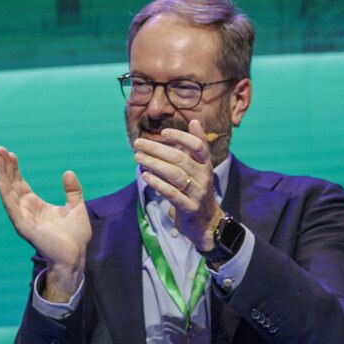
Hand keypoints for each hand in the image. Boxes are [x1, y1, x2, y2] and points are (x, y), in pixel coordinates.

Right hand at [0, 147, 92, 299]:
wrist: (75, 256)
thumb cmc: (74, 236)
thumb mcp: (76, 207)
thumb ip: (73, 191)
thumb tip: (68, 172)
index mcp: (35, 204)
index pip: (20, 183)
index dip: (15, 168)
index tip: (10, 153)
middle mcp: (25, 209)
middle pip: (11, 184)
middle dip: (5, 167)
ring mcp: (22, 217)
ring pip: (8, 193)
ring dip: (2, 176)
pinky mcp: (23, 226)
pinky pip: (11, 208)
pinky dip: (5, 194)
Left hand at [132, 119, 221, 248]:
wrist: (206, 222)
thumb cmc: (196, 189)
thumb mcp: (198, 168)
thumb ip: (195, 147)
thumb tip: (195, 121)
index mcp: (205, 165)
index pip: (198, 146)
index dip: (182, 137)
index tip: (163, 132)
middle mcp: (204, 177)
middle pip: (180, 158)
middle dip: (157, 149)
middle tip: (137, 143)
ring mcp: (198, 193)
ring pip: (174, 174)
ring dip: (153, 163)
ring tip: (137, 157)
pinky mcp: (189, 208)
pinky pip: (172, 194)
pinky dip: (158, 183)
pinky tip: (145, 176)